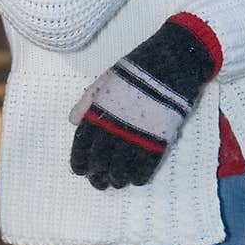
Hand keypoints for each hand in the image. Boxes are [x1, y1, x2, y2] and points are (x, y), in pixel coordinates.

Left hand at [68, 18, 216, 188]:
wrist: (171, 62)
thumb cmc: (137, 69)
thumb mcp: (106, 80)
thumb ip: (88, 101)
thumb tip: (74, 121)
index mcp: (99, 112)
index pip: (83, 145)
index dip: (80, 161)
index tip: (81, 170)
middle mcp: (114, 127)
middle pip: (100, 162)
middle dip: (97, 176)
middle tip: (99, 181)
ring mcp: (136, 135)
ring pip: (121, 169)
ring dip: (117, 179)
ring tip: (117, 182)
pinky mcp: (158, 140)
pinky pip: (145, 167)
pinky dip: (139, 177)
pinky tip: (136, 179)